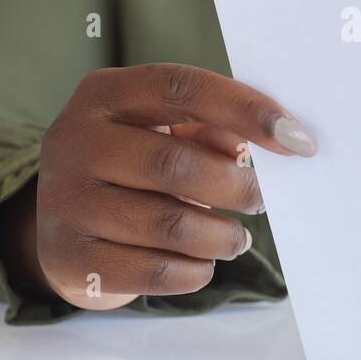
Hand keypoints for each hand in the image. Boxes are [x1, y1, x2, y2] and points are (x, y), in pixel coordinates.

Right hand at [30, 63, 316, 309]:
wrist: (62, 225)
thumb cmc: (133, 165)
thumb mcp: (163, 129)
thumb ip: (214, 126)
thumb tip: (278, 140)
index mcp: (104, 94)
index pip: (181, 87)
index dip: (245, 110)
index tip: (298, 139)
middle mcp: (74, 141)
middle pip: (175, 164)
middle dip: (236, 186)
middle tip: (260, 200)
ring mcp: (65, 201)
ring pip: (169, 225)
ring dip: (220, 236)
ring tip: (235, 238)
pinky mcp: (69, 258)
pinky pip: (153, 271)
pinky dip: (194, 271)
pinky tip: (203, 262)